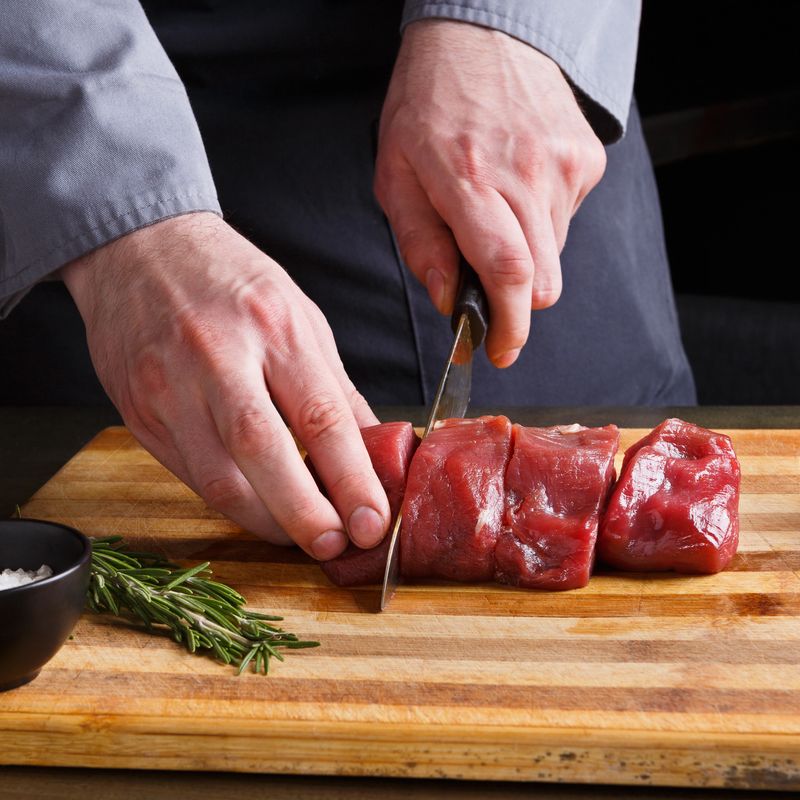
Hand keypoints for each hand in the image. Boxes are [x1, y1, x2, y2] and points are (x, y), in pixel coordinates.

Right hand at [60, 213, 390, 559]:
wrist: (139, 247)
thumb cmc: (231, 280)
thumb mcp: (300, 315)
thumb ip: (334, 386)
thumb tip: (371, 448)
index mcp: (274, 327)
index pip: (321, 417)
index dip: (352, 479)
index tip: (373, 521)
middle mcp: (219, 356)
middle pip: (263, 453)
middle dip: (305, 514)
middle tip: (337, 545)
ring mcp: (170, 386)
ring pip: (218, 477)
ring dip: (266, 521)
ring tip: (300, 537)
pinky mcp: (138, 412)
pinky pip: (187, 473)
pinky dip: (227, 501)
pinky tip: (255, 509)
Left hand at [375, 20, 606, 366]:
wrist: (485, 34)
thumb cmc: (429, 105)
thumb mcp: (395, 174)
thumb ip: (419, 242)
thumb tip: (448, 298)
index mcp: (468, 179)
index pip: (506, 272)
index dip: (507, 326)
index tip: (499, 351)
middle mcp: (524, 174)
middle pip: (541, 281)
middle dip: (514, 306)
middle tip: (486, 293)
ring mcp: (563, 166)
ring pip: (552, 256)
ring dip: (523, 257)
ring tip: (494, 213)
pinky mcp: (586, 159)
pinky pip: (566, 221)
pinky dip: (540, 224)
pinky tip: (518, 188)